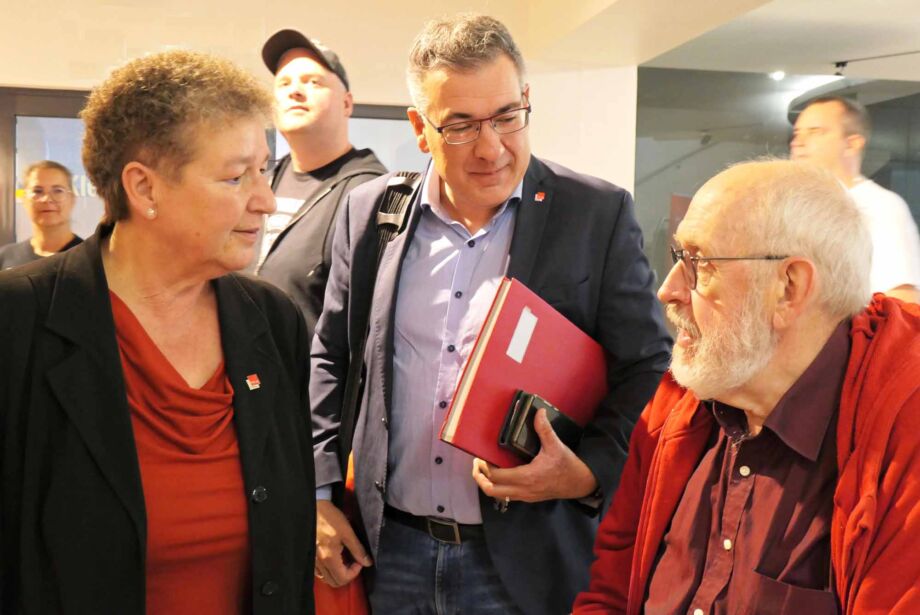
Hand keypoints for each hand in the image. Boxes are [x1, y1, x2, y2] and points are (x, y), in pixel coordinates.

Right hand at [314, 500, 372, 586]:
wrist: (313, 507)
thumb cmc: (330, 517)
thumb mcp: (347, 532)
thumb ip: (358, 549)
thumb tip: (368, 562)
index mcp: (329, 557)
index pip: (343, 578)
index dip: (354, 573)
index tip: (358, 560)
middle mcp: (319, 563)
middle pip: (334, 582)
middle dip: (346, 575)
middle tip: (353, 562)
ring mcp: (313, 561)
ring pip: (326, 578)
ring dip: (337, 574)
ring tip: (344, 560)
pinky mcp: (310, 557)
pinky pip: (319, 572)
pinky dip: (329, 570)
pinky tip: (334, 558)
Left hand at [472, 408, 597, 502]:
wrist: (580, 483)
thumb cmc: (568, 466)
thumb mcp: (556, 446)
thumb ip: (544, 429)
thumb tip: (538, 412)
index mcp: (527, 476)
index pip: (497, 476)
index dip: (485, 467)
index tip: (480, 457)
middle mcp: (524, 489)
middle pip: (491, 490)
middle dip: (480, 478)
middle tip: (476, 465)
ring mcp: (525, 495)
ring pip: (498, 495)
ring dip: (488, 484)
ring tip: (483, 471)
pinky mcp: (529, 497)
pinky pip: (507, 496)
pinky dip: (498, 487)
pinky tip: (499, 476)